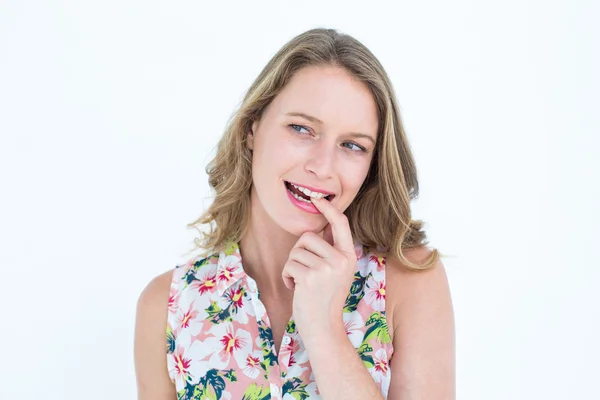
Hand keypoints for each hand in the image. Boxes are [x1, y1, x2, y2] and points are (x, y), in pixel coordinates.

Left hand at [281, 196, 357, 335]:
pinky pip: (289, 264)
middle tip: (304, 272)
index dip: (328, 209)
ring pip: (296, 251)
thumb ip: (331, 250)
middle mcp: (340, 260)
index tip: (317, 199)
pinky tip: (296, 289)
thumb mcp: (336, 272)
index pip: (340, 224)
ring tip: (302, 283)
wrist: (323, 327)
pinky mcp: (310, 277)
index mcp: (349, 256)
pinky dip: (287, 277)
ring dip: (292, 267)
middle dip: (299, 252)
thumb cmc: (325, 298)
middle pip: (308, 237)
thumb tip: (321, 224)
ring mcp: (326, 268)